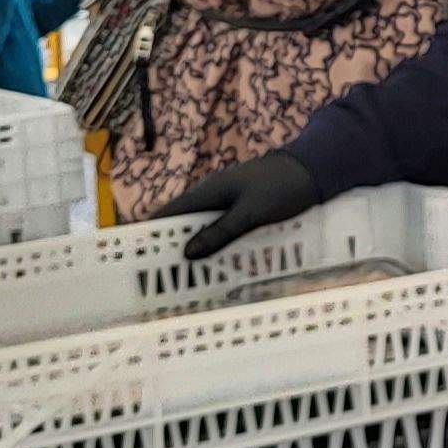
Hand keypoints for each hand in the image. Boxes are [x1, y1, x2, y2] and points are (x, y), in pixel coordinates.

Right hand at [151, 153, 324, 262]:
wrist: (314, 170)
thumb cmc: (282, 188)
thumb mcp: (251, 213)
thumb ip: (221, 232)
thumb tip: (186, 253)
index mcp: (208, 191)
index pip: (169, 213)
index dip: (149, 231)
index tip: (133, 253)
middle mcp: (213, 195)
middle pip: (183, 224)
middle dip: (170, 246)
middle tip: (159, 276)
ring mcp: (228, 201)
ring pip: (202, 228)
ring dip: (194, 248)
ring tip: (183, 277)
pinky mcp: (243, 209)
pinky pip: (221, 229)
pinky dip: (214, 244)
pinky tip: (215, 264)